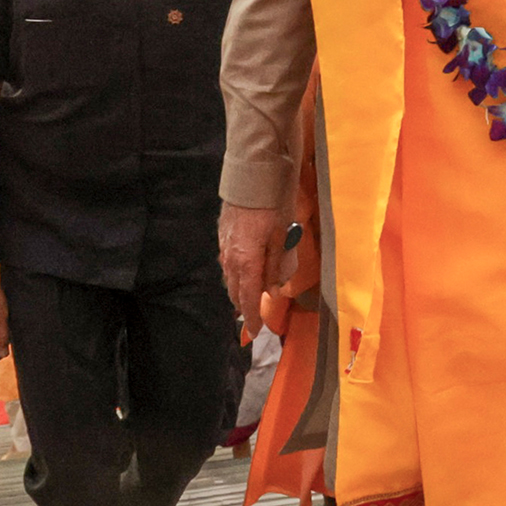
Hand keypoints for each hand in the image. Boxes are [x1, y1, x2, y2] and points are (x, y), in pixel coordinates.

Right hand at [218, 203, 288, 335]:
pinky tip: (243, 272)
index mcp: (246, 261)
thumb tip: (273, 290)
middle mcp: (230, 257)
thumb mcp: (283, 237)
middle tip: (253, 317)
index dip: (252, 316)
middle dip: (244, 305)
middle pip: (235, 290)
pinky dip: (236, 274)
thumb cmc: (273, 205)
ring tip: (248, 298)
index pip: (247, 297)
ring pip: (229, 277)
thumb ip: (276, 266)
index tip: (256, 332)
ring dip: (239, 290)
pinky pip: (227, 263)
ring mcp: (224, 245)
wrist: (253, 174)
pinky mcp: (223, 234)